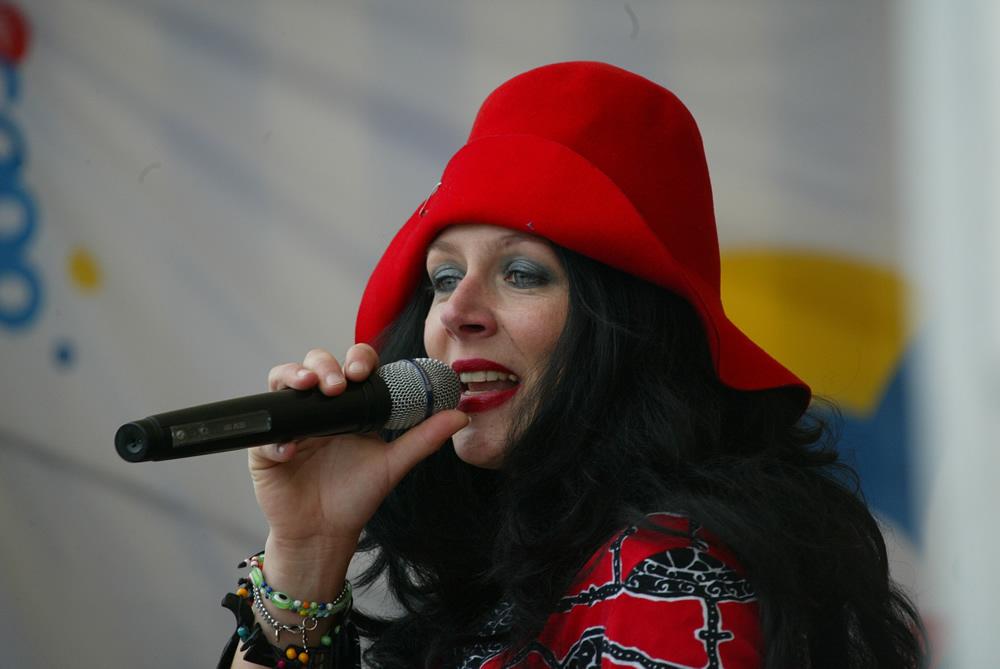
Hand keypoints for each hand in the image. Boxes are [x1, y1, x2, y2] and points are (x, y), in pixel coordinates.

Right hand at [248, 345, 467, 551]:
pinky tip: (290, 447)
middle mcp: (318, 408)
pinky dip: (275, 438)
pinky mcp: (266, 448)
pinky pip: (263, 433)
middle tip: (338, 384)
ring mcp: (290, 423)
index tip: (364, 369)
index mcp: (349, 406)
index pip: (351, 366)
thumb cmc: (356, 496)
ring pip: (282, 382)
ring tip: (308, 388)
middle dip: (325, 365)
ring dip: (293, 377)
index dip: (357, 359)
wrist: (325, 533)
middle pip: (315, 364)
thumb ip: (423, 438)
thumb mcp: (393, 464)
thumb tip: (460, 415)